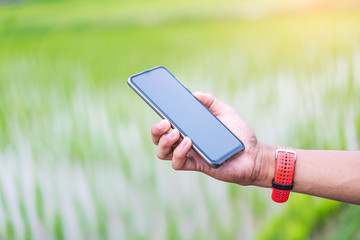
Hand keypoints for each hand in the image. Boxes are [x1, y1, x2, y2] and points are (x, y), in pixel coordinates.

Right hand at [150, 92, 272, 185]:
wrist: (253, 154)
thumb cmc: (238, 133)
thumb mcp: (225, 112)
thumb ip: (211, 102)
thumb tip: (195, 95)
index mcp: (189, 128)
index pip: (167, 124)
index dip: (158, 117)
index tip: (158, 107)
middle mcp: (184, 141)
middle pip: (159, 139)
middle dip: (156, 130)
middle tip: (166, 122)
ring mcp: (189, 154)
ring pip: (163, 152)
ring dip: (164, 142)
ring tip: (175, 132)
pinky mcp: (196, 165)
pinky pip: (178, 163)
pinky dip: (179, 152)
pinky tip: (188, 142)